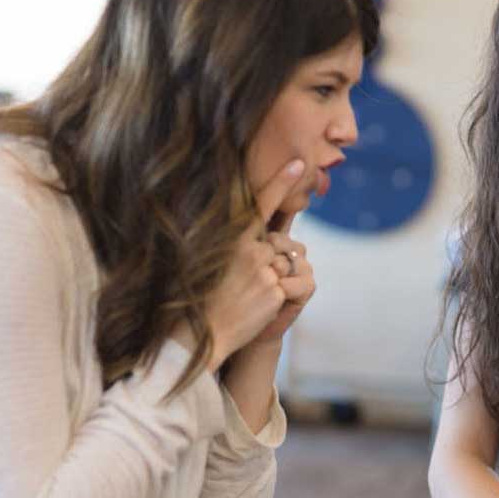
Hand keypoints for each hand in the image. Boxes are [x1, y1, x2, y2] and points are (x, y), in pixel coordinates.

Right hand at [193, 160, 307, 368]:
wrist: (200, 335)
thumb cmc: (201, 297)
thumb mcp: (212, 259)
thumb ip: (238, 244)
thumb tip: (259, 233)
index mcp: (231, 237)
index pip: (261, 203)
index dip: (281, 182)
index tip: (298, 162)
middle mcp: (250, 249)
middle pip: (278, 244)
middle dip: (271, 261)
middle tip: (247, 282)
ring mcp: (265, 270)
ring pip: (285, 265)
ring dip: (275, 279)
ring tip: (250, 295)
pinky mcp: (275, 291)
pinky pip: (288, 286)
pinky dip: (278, 296)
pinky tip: (258, 306)